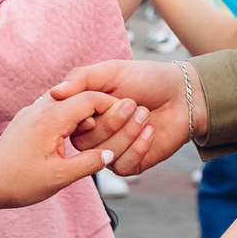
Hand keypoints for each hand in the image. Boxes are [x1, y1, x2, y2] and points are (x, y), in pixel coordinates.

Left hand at [0, 91, 149, 209]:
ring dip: (84, 113)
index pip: (90, 99)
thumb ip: (89, 163)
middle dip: (101, 107)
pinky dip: (70, 118)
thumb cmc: (19, 181)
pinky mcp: (26, 120)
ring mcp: (32, 112)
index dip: (113, 105)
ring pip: (66, 103)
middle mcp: (41, 108)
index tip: (129, 114)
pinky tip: (76, 135)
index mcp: (52, 118)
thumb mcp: (59, 177)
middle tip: (119, 121)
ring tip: (99, 131)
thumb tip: (111, 154)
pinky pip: (54, 110)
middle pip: (80, 97)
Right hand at [48, 58, 193, 175]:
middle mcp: (92, 134)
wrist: (182, 95)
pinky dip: (138, 148)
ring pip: (104, 155)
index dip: (84, 115)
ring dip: (127, 134)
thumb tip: (55, 91)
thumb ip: (82, 78)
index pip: (67, 122)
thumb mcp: (112, 71)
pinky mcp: (129, 165)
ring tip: (145, 114)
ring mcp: (109, 151)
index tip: (104, 102)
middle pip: (84, 142)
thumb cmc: (146, 79)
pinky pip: (122, 166)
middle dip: (111, 122)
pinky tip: (150, 131)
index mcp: (83, 111)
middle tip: (132, 103)